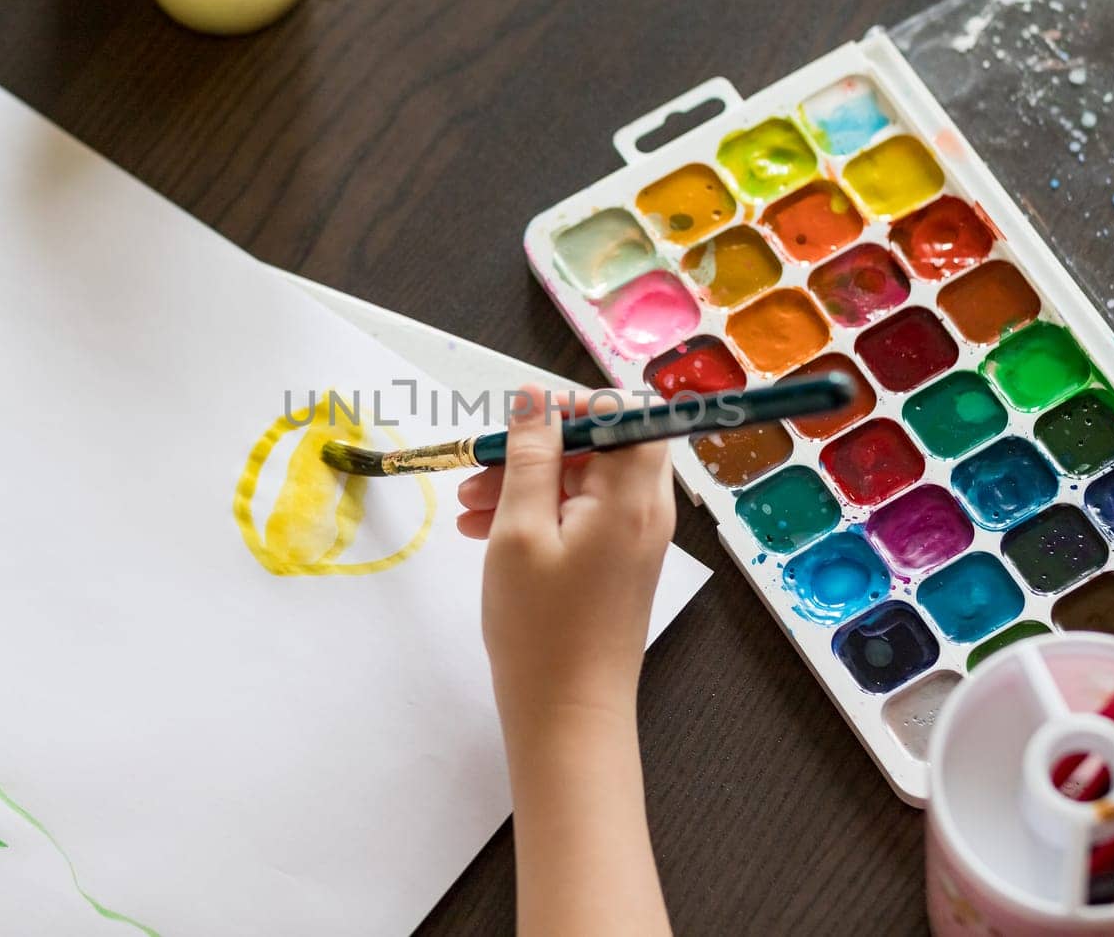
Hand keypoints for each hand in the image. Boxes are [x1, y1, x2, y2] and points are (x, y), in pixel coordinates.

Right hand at [458, 386, 674, 724]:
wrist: (567, 715)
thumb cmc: (541, 628)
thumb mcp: (520, 529)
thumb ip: (530, 456)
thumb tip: (535, 398)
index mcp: (632, 496)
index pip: (628, 414)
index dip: (578, 405)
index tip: (524, 422)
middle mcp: (645, 512)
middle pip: (602, 446)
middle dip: (540, 448)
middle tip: (481, 469)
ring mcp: (634, 540)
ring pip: (584, 482)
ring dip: (528, 483)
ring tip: (468, 509)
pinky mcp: (617, 565)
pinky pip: (581, 516)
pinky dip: (538, 514)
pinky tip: (487, 532)